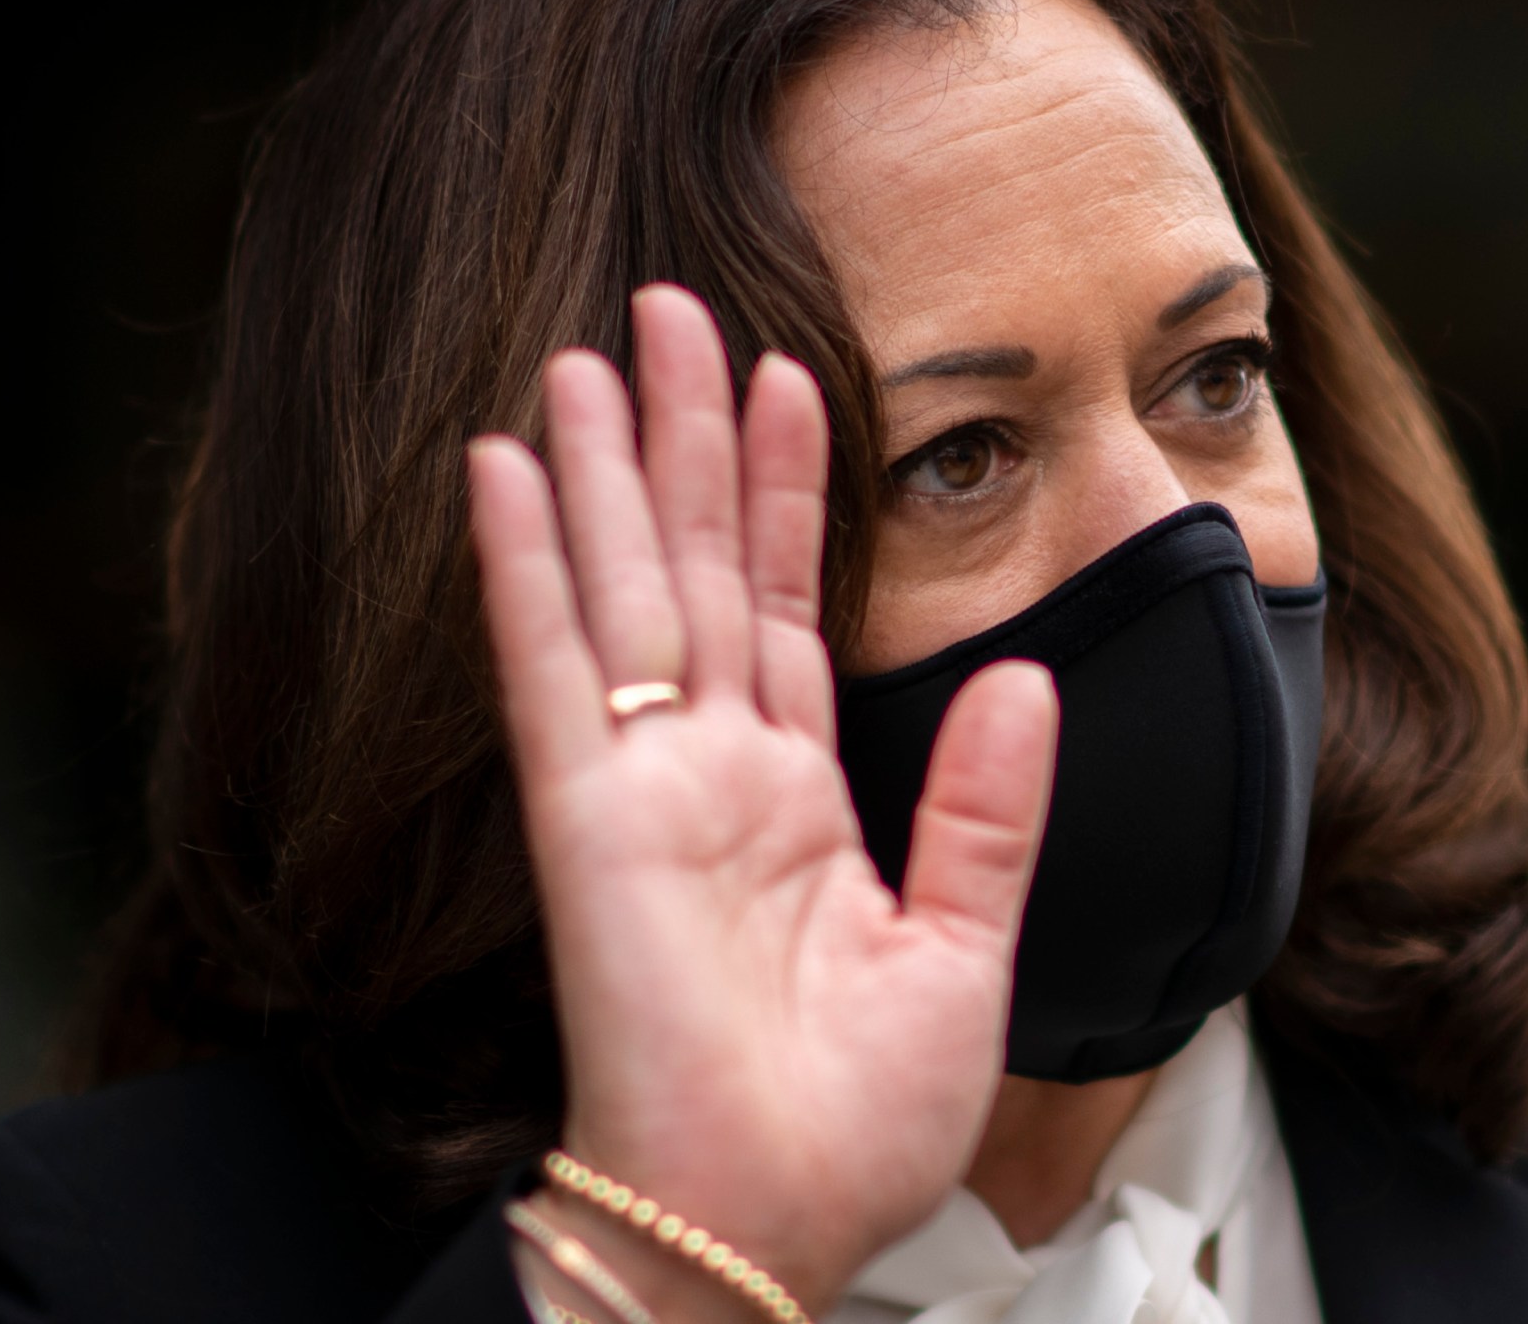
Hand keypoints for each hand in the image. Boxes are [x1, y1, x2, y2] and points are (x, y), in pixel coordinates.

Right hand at [467, 285, 1058, 1316]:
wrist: (775, 1220)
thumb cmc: (855, 1124)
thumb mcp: (962, 949)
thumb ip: (986, 807)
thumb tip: (1024, 679)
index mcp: (798, 799)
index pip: (791, 606)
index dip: (790, 491)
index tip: (788, 377)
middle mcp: (714, 774)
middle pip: (701, 566)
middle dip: (687, 436)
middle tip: (669, 308)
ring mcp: (646, 788)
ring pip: (628, 588)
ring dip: (606, 467)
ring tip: (591, 351)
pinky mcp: (590, 822)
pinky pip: (554, 671)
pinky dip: (525, 567)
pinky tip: (502, 470)